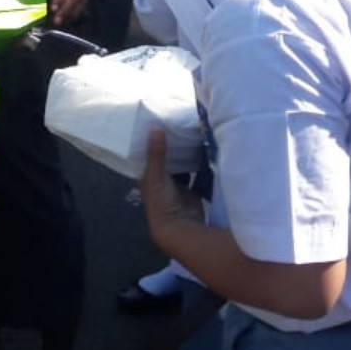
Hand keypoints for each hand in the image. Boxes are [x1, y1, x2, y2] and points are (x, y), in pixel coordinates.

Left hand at [139, 130, 204, 246]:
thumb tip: (155, 128)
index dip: (151, 142)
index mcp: (146, 177)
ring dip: (184, 156)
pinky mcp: (190, 191)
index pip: (146, 156)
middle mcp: (159, 181)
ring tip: (192, 135)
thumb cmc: (161, 201)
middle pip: (165, 160)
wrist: (180, 226)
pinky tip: (204, 153)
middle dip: (171, 147)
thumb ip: (157, 154)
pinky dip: (198, 167)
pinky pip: (194, 175)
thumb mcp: (156, 176)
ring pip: (180, 167)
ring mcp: (175, 186)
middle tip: (179, 125)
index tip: (158, 123)